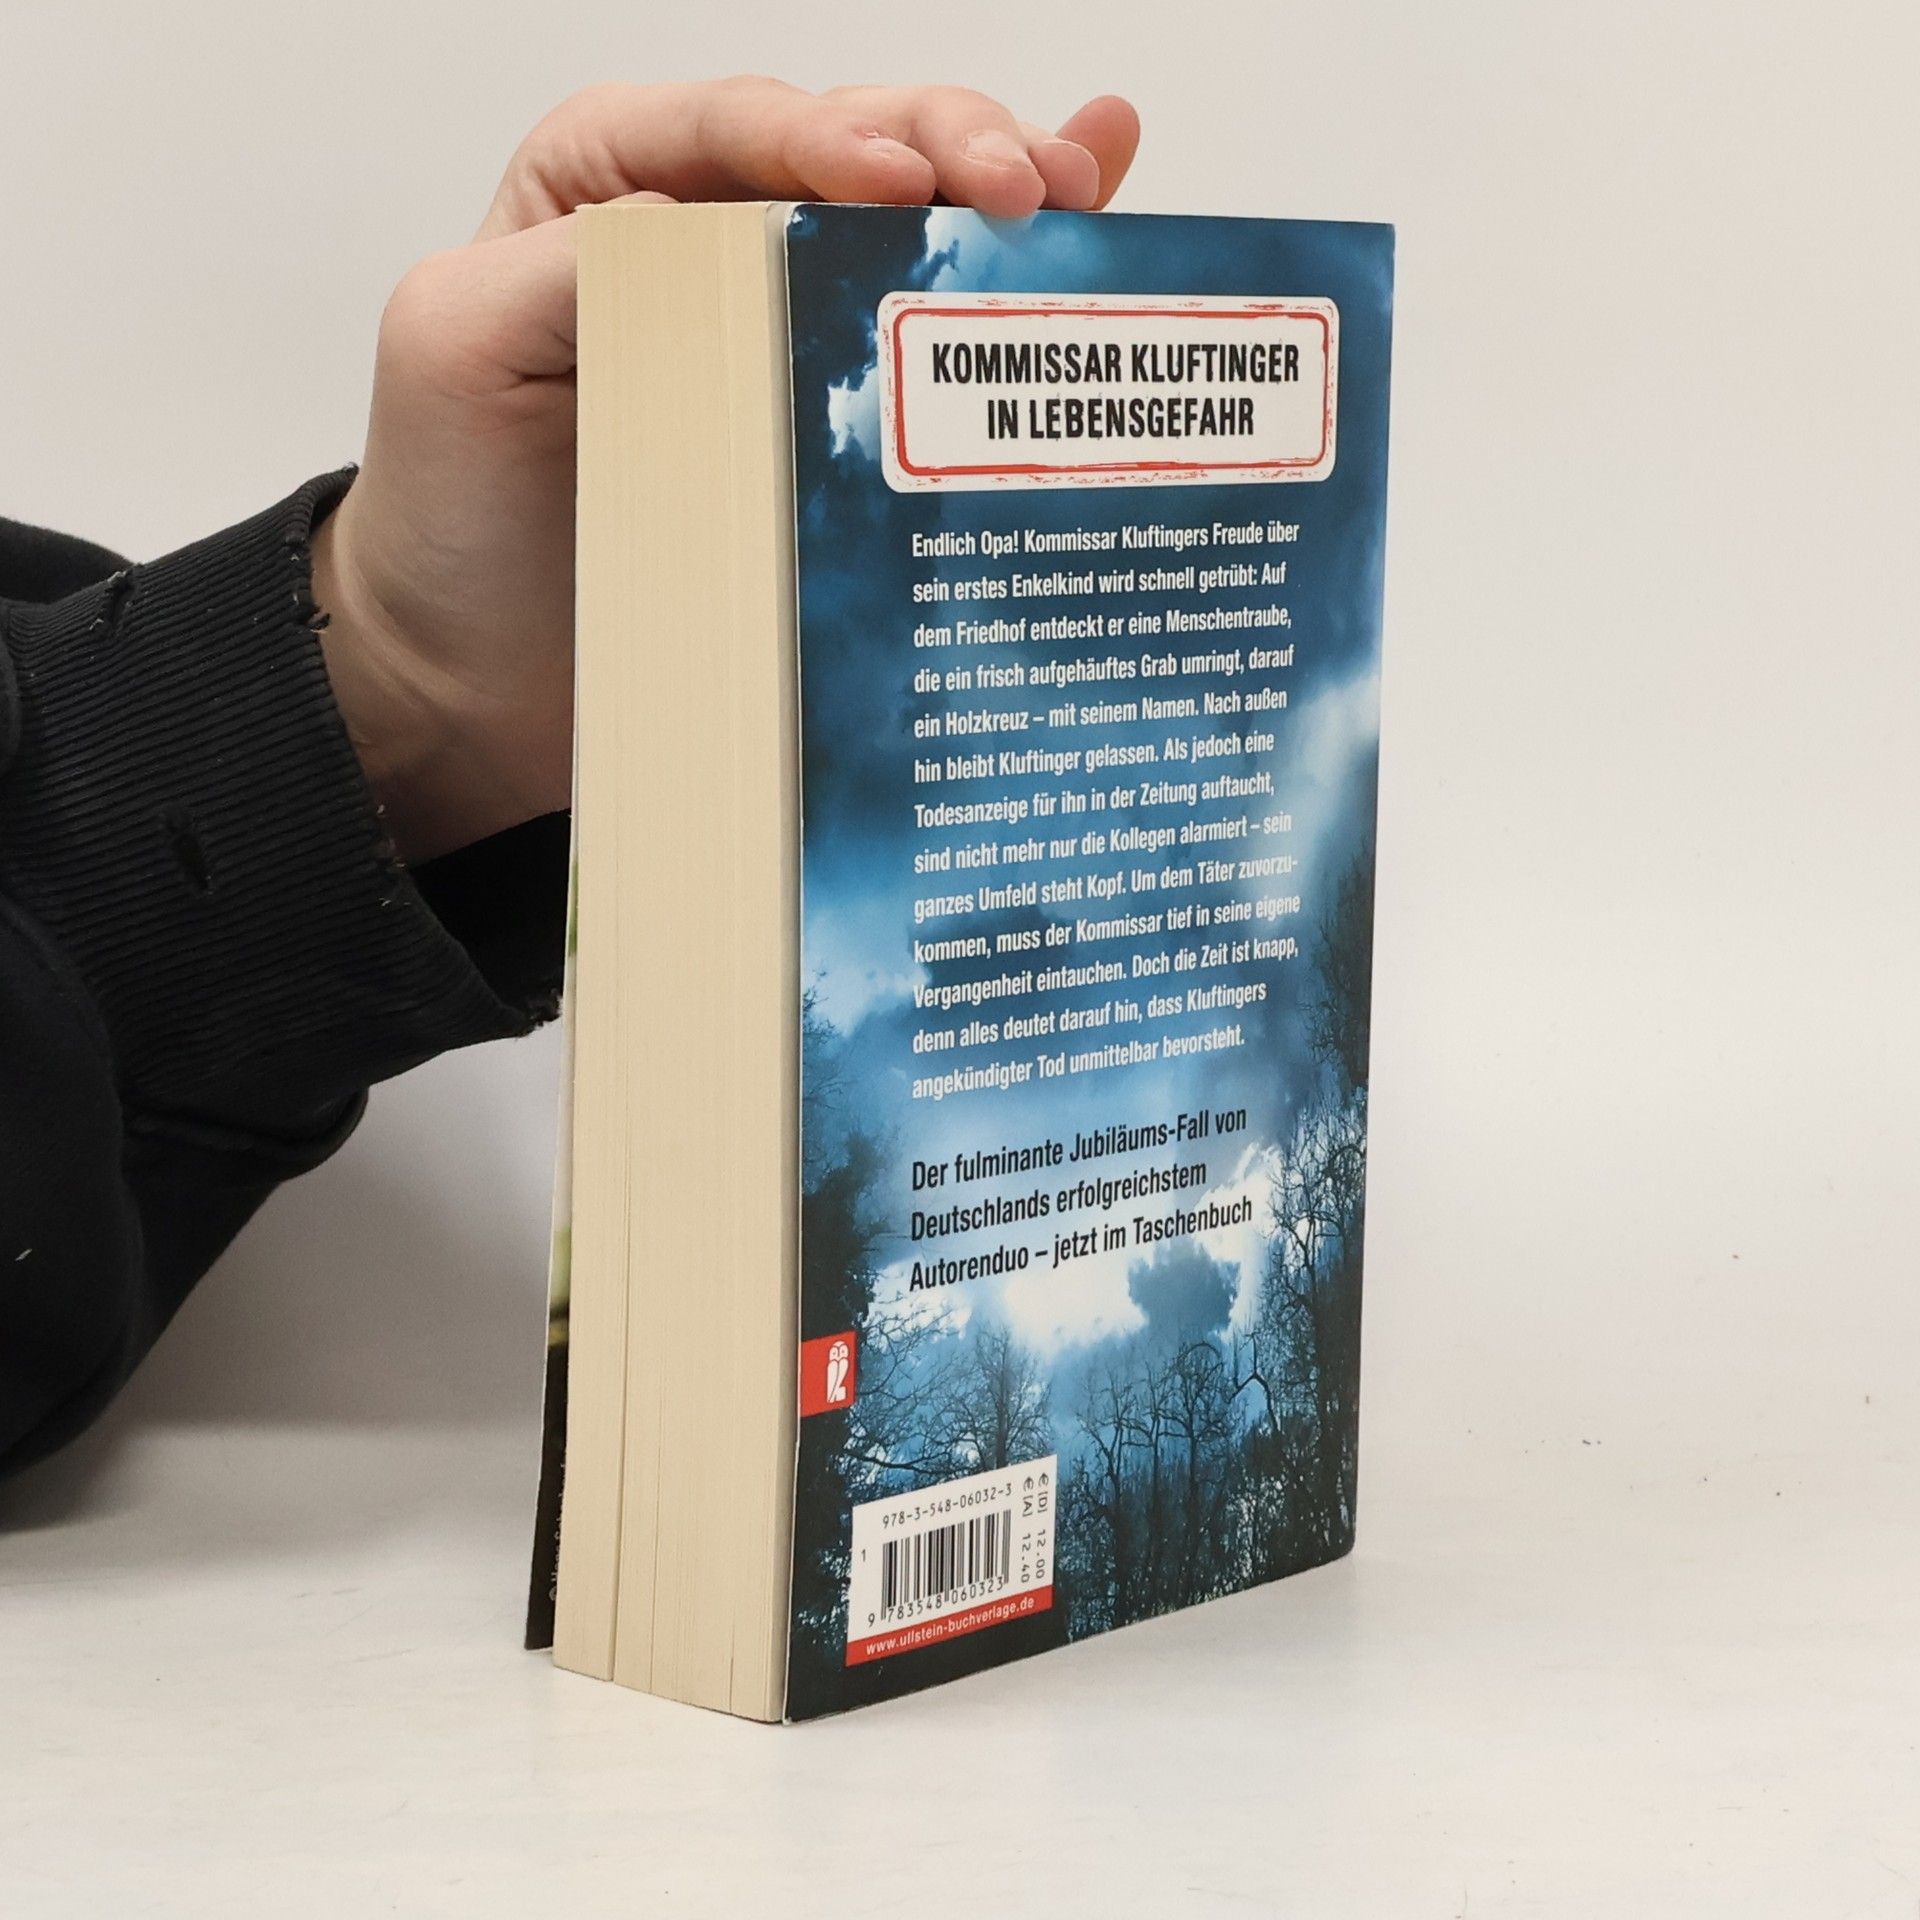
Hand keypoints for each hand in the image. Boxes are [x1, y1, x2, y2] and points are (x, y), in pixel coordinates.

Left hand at [311, 79, 1141, 861]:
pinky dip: (1014, 277)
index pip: (741, 127)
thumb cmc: (453, 512)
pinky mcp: (834, 427)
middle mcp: (718, 241)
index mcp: (617, 188)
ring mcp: (789, 334)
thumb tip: (727, 229)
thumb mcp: (464, 347)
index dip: (833, 134)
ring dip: (1005, 202)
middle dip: (952, 148)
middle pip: (857, 148)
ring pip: (914, 228)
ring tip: (1084, 199)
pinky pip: (930, 341)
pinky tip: (1103, 208)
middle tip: (1029, 191)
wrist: (480, 680)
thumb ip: (579, 262)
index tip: (907, 183)